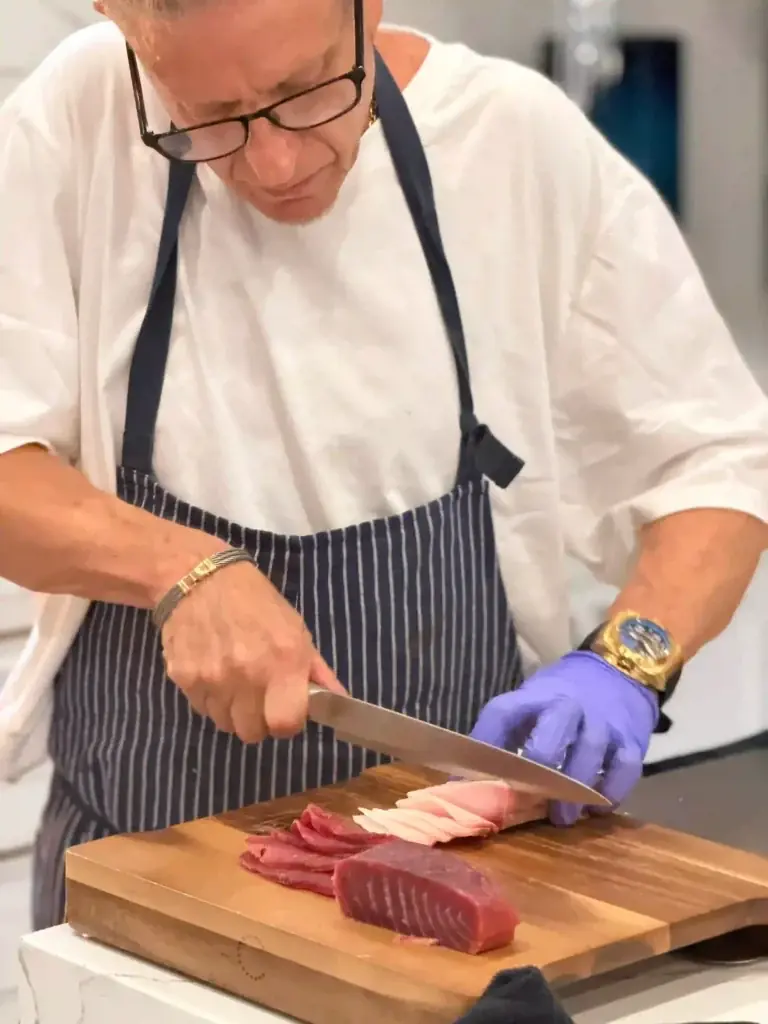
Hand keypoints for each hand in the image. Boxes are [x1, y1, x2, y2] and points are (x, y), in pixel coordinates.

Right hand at [160, 561, 344, 743]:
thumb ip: (316, 670)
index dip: (287, 724)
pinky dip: (210, 699)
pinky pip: (202, 709)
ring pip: (225, 724)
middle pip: (252, 733)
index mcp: (282, 662)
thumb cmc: (256, 601)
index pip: (285, 725)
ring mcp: (212, 679)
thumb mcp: (295, 629)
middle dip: (259, 720)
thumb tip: (340, 700)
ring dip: (233, 711)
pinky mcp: (183, 678)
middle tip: (259, 697)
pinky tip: (214, 672)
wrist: (199, 577)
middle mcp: (247, 675)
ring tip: (235, 681)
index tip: (286, 710)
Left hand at [470, 652, 658, 825]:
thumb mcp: (530, 705)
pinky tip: (597, 808)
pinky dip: (613, 790)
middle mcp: (569, 705)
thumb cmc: (561, 700)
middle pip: (554, 728)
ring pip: (591, 748)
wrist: (617, 673)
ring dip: (576, 787)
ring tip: (562, 818)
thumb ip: (505, 737)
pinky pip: (626, 766)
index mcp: (535, 696)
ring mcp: (603, 720)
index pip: (503, 712)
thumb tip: (464, 783)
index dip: (484, 743)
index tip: (469, 779)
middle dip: (540, 762)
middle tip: (528, 796)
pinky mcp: (631, 738)